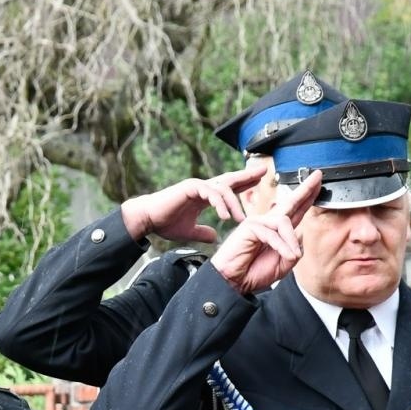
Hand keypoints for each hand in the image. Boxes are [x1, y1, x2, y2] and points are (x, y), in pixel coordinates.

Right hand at [119, 161, 268, 243]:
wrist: (147, 220)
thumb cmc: (164, 223)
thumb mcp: (189, 231)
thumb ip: (203, 233)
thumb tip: (215, 237)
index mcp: (203, 195)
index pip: (228, 188)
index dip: (243, 184)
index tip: (258, 181)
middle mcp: (202, 188)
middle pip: (229, 179)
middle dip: (247, 176)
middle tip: (263, 172)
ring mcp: (197, 186)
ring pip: (223, 189)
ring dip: (234, 204)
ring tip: (241, 219)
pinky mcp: (190, 188)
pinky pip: (210, 193)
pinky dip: (219, 204)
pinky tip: (225, 216)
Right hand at [209, 172, 321, 293]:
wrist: (233, 281)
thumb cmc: (253, 273)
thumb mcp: (283, 264)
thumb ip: (293, 250)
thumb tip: (300, 234)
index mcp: (276, 231)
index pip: (294, 211)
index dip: (306, 198)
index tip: (317, 184)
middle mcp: (267, 223)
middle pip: (290, 203)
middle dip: (305, 189)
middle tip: (318, 175)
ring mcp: (257, 223)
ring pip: (285, 222)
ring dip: (291, 241)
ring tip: (292, 257)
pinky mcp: (250, 227)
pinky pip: (274, 233)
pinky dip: (282, 246)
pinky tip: (286, 256)